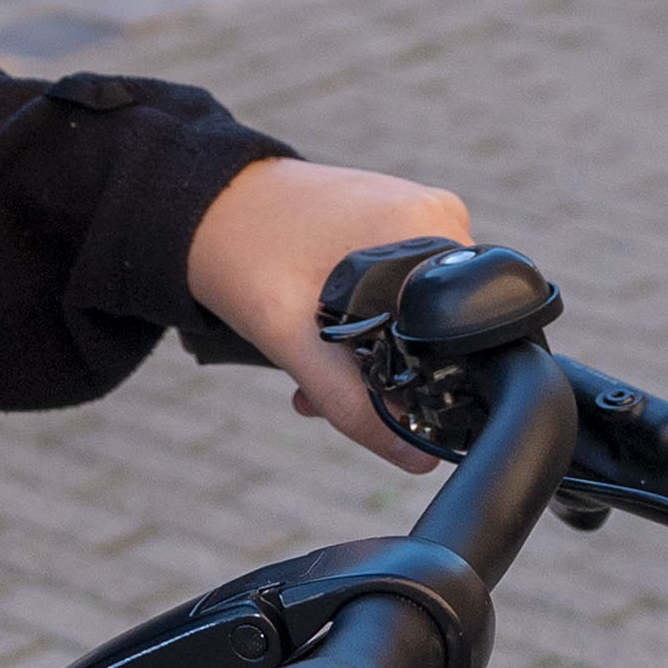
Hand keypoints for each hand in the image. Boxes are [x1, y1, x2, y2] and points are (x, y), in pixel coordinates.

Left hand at [182, 159, 467, 469]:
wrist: (203, 208)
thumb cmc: (243, 258)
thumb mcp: (295, 341)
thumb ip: (355, 404)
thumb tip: (417, 460)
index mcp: (431, 227)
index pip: (464, 329)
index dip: (426, 382)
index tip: (377, 409)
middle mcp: (438, 214)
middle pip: (438, 321)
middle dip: (386, 370)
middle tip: (320, 396)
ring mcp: (416, 211)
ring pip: (415, 307)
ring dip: (369, 348)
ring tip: (309, 369)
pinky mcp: (392, 216)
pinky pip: (397, 282)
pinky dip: (365, 315)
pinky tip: (320, 333)